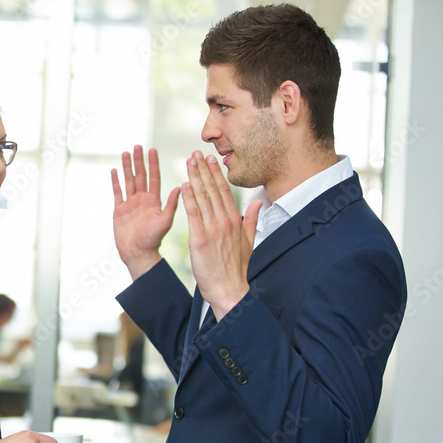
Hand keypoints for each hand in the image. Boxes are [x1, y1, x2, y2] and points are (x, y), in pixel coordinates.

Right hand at [111, 146, 180, 280]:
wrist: (138, 253)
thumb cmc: (153, 240)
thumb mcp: (165, 221)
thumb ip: (171, 204)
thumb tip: (181, 187)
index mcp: (154, 200)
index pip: (154, 177)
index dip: (153, 163)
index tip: (151, 150)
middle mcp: (142, 199)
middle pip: (140, 175)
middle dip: (138, 161)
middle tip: (137, 146)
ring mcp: (130, 204)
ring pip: (128, 181)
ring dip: (126, 167)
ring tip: (125, 153)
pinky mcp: (119, 210)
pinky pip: (117, 192)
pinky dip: (115, 182)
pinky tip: (113, 171)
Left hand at [182, 152, 259, 319]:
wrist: (229, 288)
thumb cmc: (236, 268)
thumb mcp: (249, 241)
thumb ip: (252, 219)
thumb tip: (258, 201)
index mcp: (235, 220)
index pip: (225, 191)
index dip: (216, 174)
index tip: (210, 160)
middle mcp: (225, 221)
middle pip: (213, 190)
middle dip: (203, 170)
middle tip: (195, 153)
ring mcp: (213, 229)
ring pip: (203, 198)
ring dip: (195, 178)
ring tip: (188, 162)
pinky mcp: (200, 239)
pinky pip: (193, 214)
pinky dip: (189, 198)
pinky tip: (184, 185)